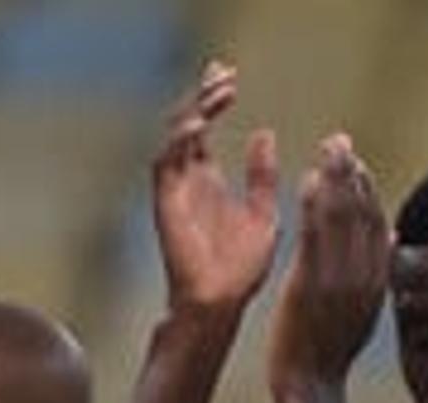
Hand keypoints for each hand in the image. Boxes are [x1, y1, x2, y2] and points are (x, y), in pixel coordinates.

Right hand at [152, 59, 281, 320]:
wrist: (220, 306)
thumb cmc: (241, 270)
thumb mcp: (264, 213)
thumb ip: (261, 177)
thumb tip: (263, 134)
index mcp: (207, 181)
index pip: (202, 129)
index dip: (212, 100)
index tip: (230, 76)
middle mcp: (186, 181)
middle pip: (185, 125)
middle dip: (201, 95)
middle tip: (224, 72)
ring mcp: (173, 192)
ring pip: (173, 138)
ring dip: (193, 110)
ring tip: (220, 91)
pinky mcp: (166, 205)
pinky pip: (164, 164)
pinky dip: (178, 140)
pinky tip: (199, 122)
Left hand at [268, 132, 390, 399]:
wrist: (310, 387)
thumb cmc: (327, 351)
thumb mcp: (361, 309)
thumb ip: (374, 271)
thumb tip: (393, 236)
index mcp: (376, 282)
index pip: (376, 225)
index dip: (367, 191)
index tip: (357, 164)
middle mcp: (363, 277)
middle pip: (363, 213)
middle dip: (353, 173)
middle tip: (340, 141)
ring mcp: (339, 280)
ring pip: (343, 218)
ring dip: (336, 177)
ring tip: (329, 148)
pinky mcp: (312, 286)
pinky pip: (317, 236)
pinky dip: (316, 205)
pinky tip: (309, 180)